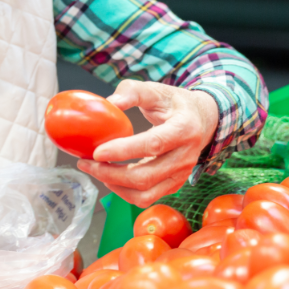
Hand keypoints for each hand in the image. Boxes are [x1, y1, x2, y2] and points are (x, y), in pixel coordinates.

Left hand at [76, 81, 218, 207]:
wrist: (203, 120)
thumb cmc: (175, 104)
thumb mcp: (156, 90)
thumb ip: (132, 92)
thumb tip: (109, 103)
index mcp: (184, 129)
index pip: (153, 144)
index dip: (123, 150)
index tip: (97, 151)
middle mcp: (185, 157)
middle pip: (145, 176)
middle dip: (110, 173)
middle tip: (85, 163)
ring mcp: (181, 175)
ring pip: (145, 193)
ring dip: (115, 186)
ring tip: (95, 170)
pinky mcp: (174, 185)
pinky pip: (147, 198)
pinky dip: (124, 192)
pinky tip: (110, 178)